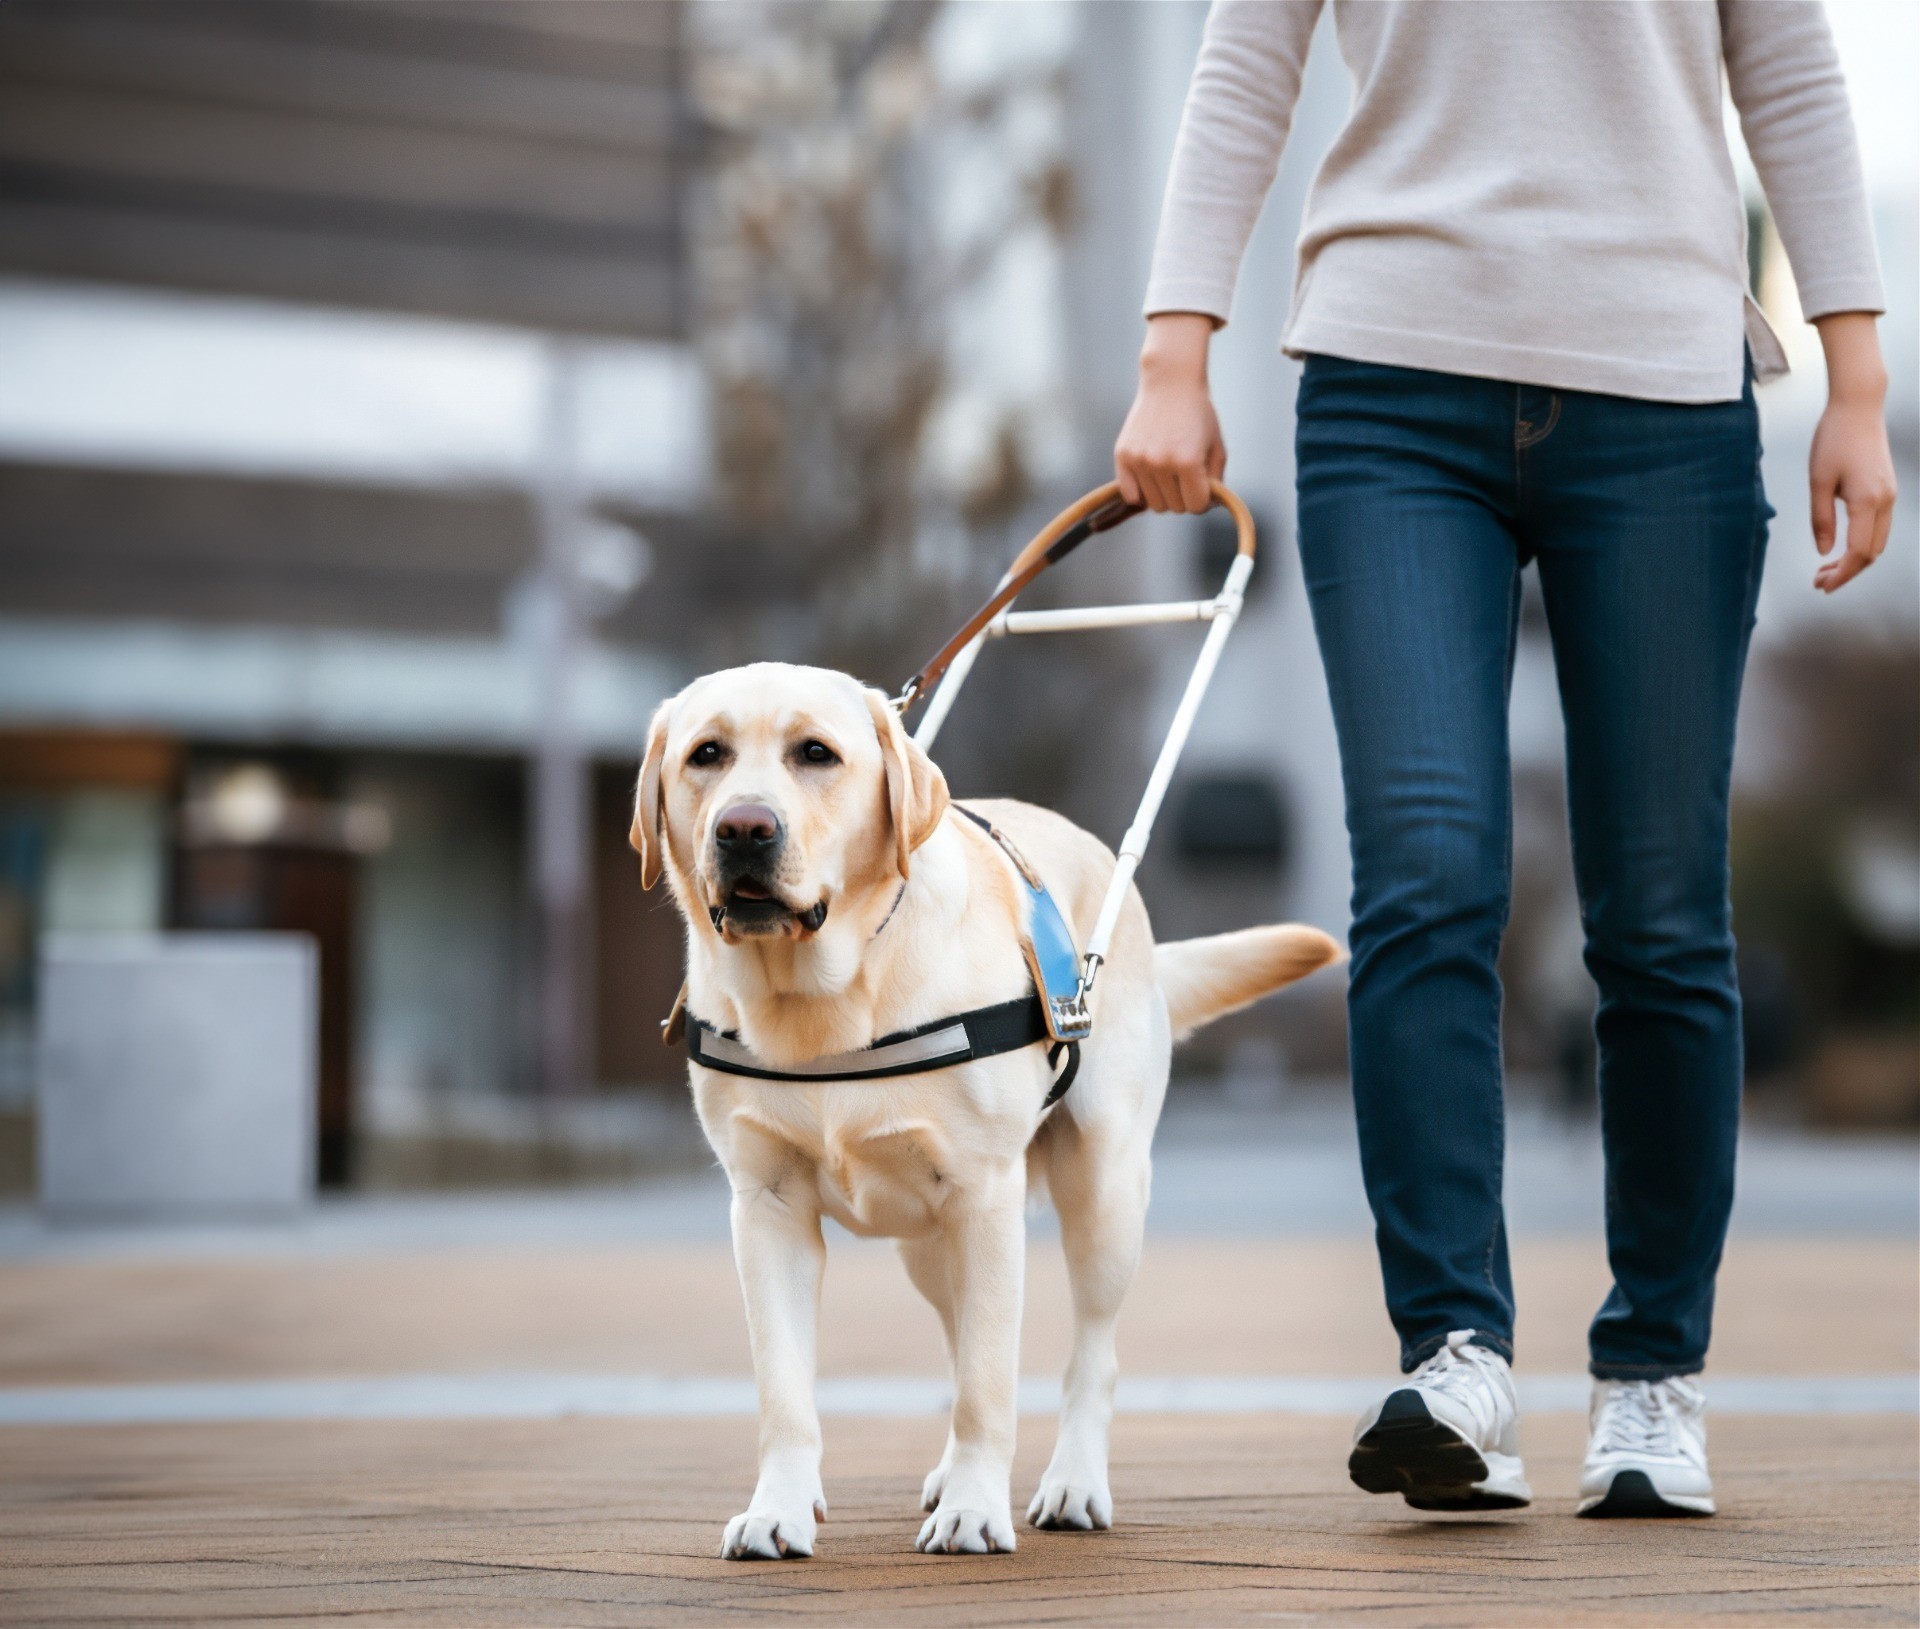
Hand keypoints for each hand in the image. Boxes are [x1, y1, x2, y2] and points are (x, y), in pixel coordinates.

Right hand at [1115, 313, 1224, 512]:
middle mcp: (1161, 463)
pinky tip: (1151, 475)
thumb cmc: (1198, 415)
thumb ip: (1215, 482)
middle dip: (1184, 495)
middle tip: (1186, 474)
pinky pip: (1131, 495)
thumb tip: (1205, 508)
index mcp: (1188, 461)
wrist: (1170, 384)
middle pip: (1175, 508)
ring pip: (1154, 504)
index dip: (1203, 499)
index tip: (1204, 485)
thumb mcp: (1217, 448)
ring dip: (1164, 494)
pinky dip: (1142, 492)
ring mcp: (1139, 460)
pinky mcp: (1122, 456)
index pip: (1196, 506)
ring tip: (1169, 471)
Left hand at [1809, 312, 1896, 593]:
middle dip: (1847, 572)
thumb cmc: (1833, 440)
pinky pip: (1878, 527)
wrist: (1858, 408)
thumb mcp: (1818, 481)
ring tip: (1824, 570)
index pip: (1859, 553)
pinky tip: (1839, 548)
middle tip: (1818, 583)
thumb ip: (1821, 519)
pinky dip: (1861, 544)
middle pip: (1872, 553)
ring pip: (1878, 541)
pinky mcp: (1886, 489)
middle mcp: (1885, 501)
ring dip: (1854, 560)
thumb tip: (1824, 552)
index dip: (1841, 575)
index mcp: (1868, 501)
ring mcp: (1889, 495)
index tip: (1821, 586)